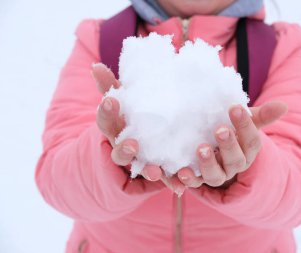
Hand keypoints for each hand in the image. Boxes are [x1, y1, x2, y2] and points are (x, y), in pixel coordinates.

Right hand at [92, 63, 185, 193]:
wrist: (140, 141)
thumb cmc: (130, 116)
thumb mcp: (124, 100)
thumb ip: (111, 85)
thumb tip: (94, 65)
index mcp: (115, 128)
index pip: (105, 120)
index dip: (106, 111)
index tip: (110, 101)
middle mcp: (124, 148)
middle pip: (120, 152)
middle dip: (124, 149)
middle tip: (133, 144)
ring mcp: (140, 162)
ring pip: (140, 168)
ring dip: (148, 170)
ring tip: (156, 172)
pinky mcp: (158, 171)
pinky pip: (164, 179)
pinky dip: (172, 183)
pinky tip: (181, 186)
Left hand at [177, 102, 287, 187]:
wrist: (214, 150)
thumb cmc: (231, 131)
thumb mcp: (243, 122)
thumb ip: (260, 115)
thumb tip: (283, 106)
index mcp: (247, 150)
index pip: (252, 140)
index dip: (245, 125)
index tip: (235, 107)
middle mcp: (233, 165)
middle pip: (235, 160)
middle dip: (229, 146)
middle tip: (220, 130)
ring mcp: (216, 174)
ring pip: (215, 176)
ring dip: (208, 164)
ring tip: (201, 149)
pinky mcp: (197, 179)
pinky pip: (194, 183)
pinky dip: (188, 179)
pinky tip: (181, 171)